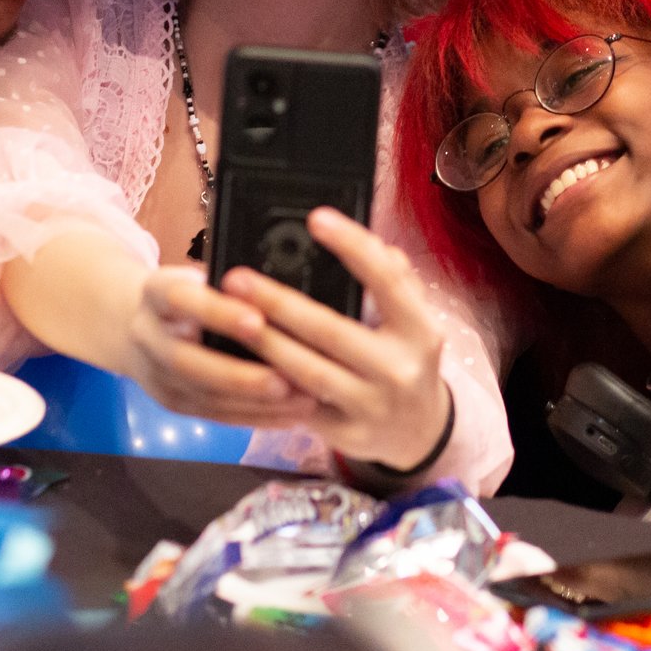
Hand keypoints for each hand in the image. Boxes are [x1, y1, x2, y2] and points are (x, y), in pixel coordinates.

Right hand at [127, 266, 321, 428]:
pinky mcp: (172, 402)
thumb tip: (285, 298)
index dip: (217, 312)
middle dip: (236, 375)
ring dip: (254, 402)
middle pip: (185, 361)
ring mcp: (156, 375)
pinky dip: (254, 417)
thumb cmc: (192, 294)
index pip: (181, 300)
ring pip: (202, 395)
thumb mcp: (202, 276)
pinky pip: (214, 415)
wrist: (144, 322)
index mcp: (156, 292)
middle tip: (284, 381)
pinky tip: (289, 415)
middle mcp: (147, 336)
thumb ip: (234, 287)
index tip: (258, 320)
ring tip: (300, 400)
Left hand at [219, 208, 453, 472]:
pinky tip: (240, 359)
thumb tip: (369, 240)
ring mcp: (371, 406)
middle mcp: (399, 369)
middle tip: (237, 278)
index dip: (352, 246)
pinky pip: (298, 405)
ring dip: (265, 342)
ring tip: (230, 315)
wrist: (419, 430)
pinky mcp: (345, 433)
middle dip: (279, 302)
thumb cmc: (405, 358)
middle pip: (331, 331)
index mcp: (420, 331)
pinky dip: (268, 381)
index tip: (316, 218)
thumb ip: (394, 278)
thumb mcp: (412, 319)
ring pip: (307, 371)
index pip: (387, 280)